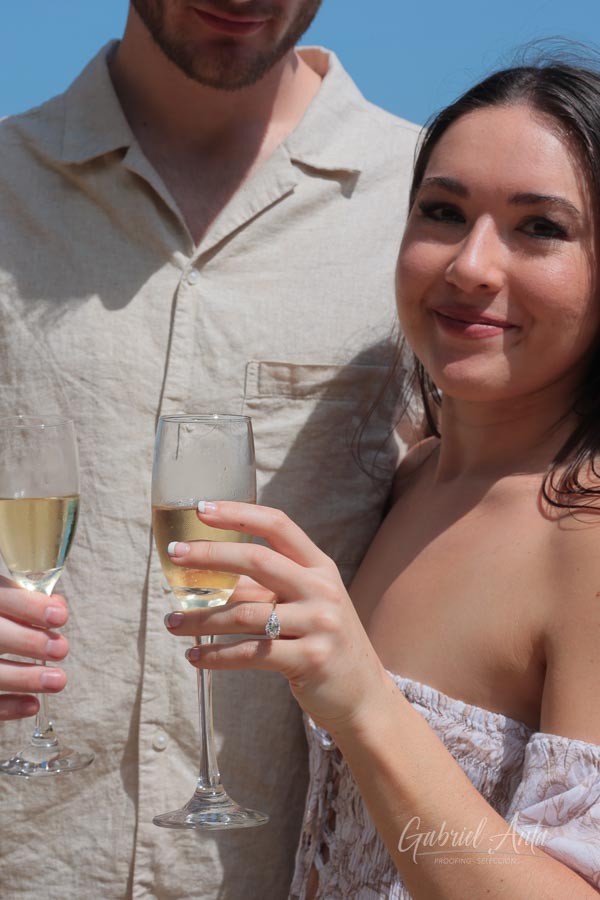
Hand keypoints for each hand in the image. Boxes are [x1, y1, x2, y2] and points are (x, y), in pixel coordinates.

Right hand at [0, 575, 68, 720]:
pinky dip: (7, 707)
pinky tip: (33, 705)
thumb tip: (56, 606)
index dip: (28, 606)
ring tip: (58, 680)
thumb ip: (24, 600)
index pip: (1, 597)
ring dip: (24, 678)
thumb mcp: (3, 599)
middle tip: (61, 649)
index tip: (59, 616)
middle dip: (28, 641)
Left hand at [164, 502, 388, 734]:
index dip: (239, 513)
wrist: (363, 695)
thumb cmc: (324, 642)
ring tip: (171, 623)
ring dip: (201, 619)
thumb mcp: (304, 605)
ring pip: (246, 614)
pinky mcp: (310, 660)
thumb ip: (264, 588)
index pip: (278, 525)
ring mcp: (319, 624)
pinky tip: (194, 657)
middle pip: (258, 560)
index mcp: (320, 567)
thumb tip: (209, 572)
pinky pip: (251, 653)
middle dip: (211, 554)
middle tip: (175, 554)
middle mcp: (322, 589)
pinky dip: (216, 656)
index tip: (202, 508)